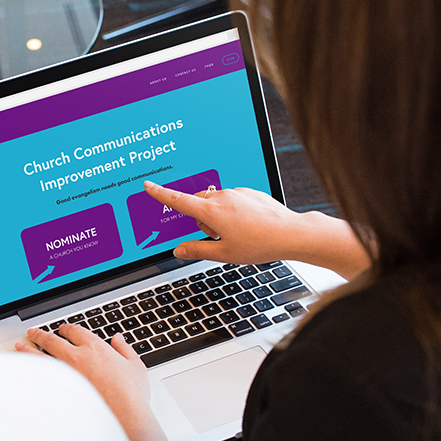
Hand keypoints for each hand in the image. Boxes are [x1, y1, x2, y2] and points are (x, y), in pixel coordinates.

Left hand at [16, 324, 170, 440]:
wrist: (124, 418)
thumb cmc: (131, 395)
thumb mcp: (135, 367)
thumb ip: (125, 349)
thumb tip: (118, 339)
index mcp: (95, 348)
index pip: (75, 331)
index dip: (67, 328)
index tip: (62, 329)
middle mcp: (77, 357)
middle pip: (52, 340)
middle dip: (40, 334)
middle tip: (33, 332)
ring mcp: (65, 374)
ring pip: (40, 356)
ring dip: (28, 349)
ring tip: (20, 346)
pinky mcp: (58, 391)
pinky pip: (40, 377)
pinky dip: (30, 372)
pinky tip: (24, 372)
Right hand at [144, 181, 369, 279]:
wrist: (291, 233)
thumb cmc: (259, 244)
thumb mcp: (224, 254)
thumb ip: (197, 250)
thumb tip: (179, 250)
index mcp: (211, 212)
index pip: (178, 201)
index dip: (161, 193)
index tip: (148, 186)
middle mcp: (222, 197)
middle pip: (198, 204)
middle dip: (201, 219)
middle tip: (218, 238)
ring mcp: (237, 193)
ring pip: (215, 202)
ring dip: (218, 216)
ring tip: (238, 234)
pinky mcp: (250, 192)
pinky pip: (232, 200)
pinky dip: (233, 212)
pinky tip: (249, 226)